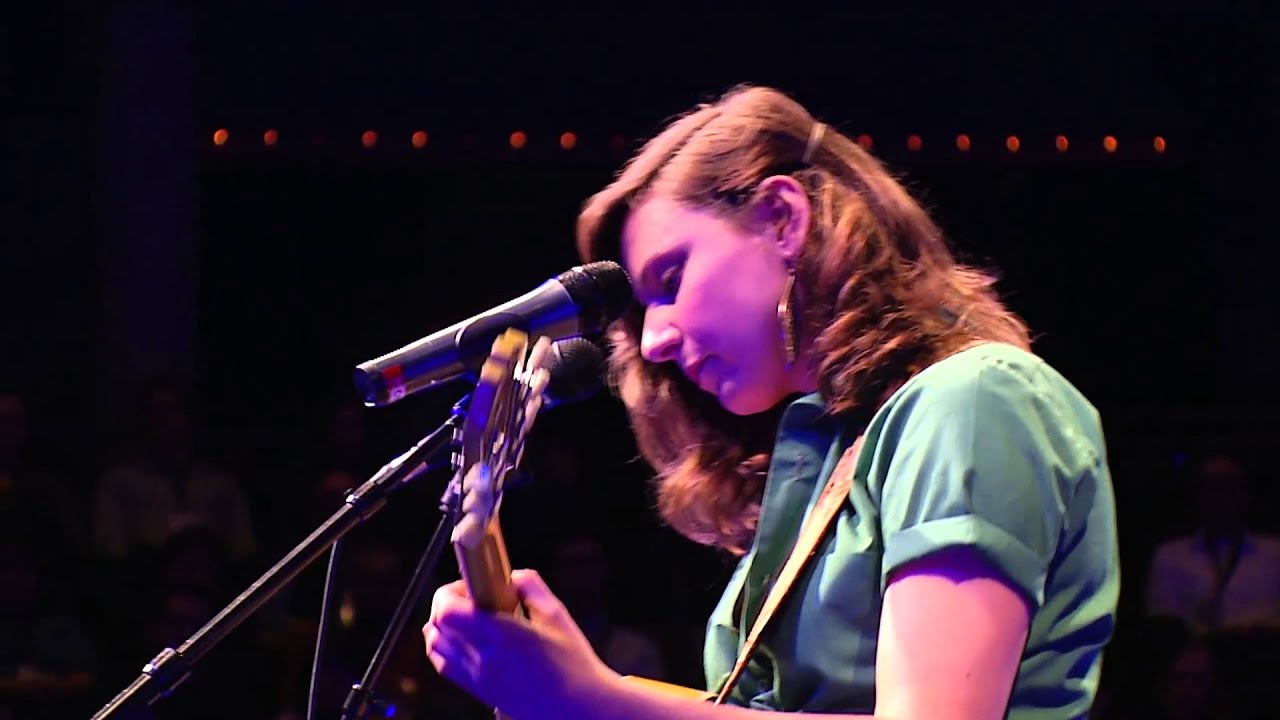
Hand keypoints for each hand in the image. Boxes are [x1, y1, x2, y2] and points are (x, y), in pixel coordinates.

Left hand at [423, 569, 618, 718]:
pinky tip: (462, 638)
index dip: (450, 591)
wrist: (575, 707)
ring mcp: (478, 677)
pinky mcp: (479, 690)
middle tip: (470, 597)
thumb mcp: (556, 614)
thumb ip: (531, 586)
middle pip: (437, 625)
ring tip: (465, 616)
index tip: (470, 585)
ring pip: (435, 646)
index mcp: (502, 635)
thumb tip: (510, 576)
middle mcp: (483, 658)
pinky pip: (445, 666)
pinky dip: (443, 647)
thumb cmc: (572, 662)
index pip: (448, 611)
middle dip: (445, 603)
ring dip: (442, 625)